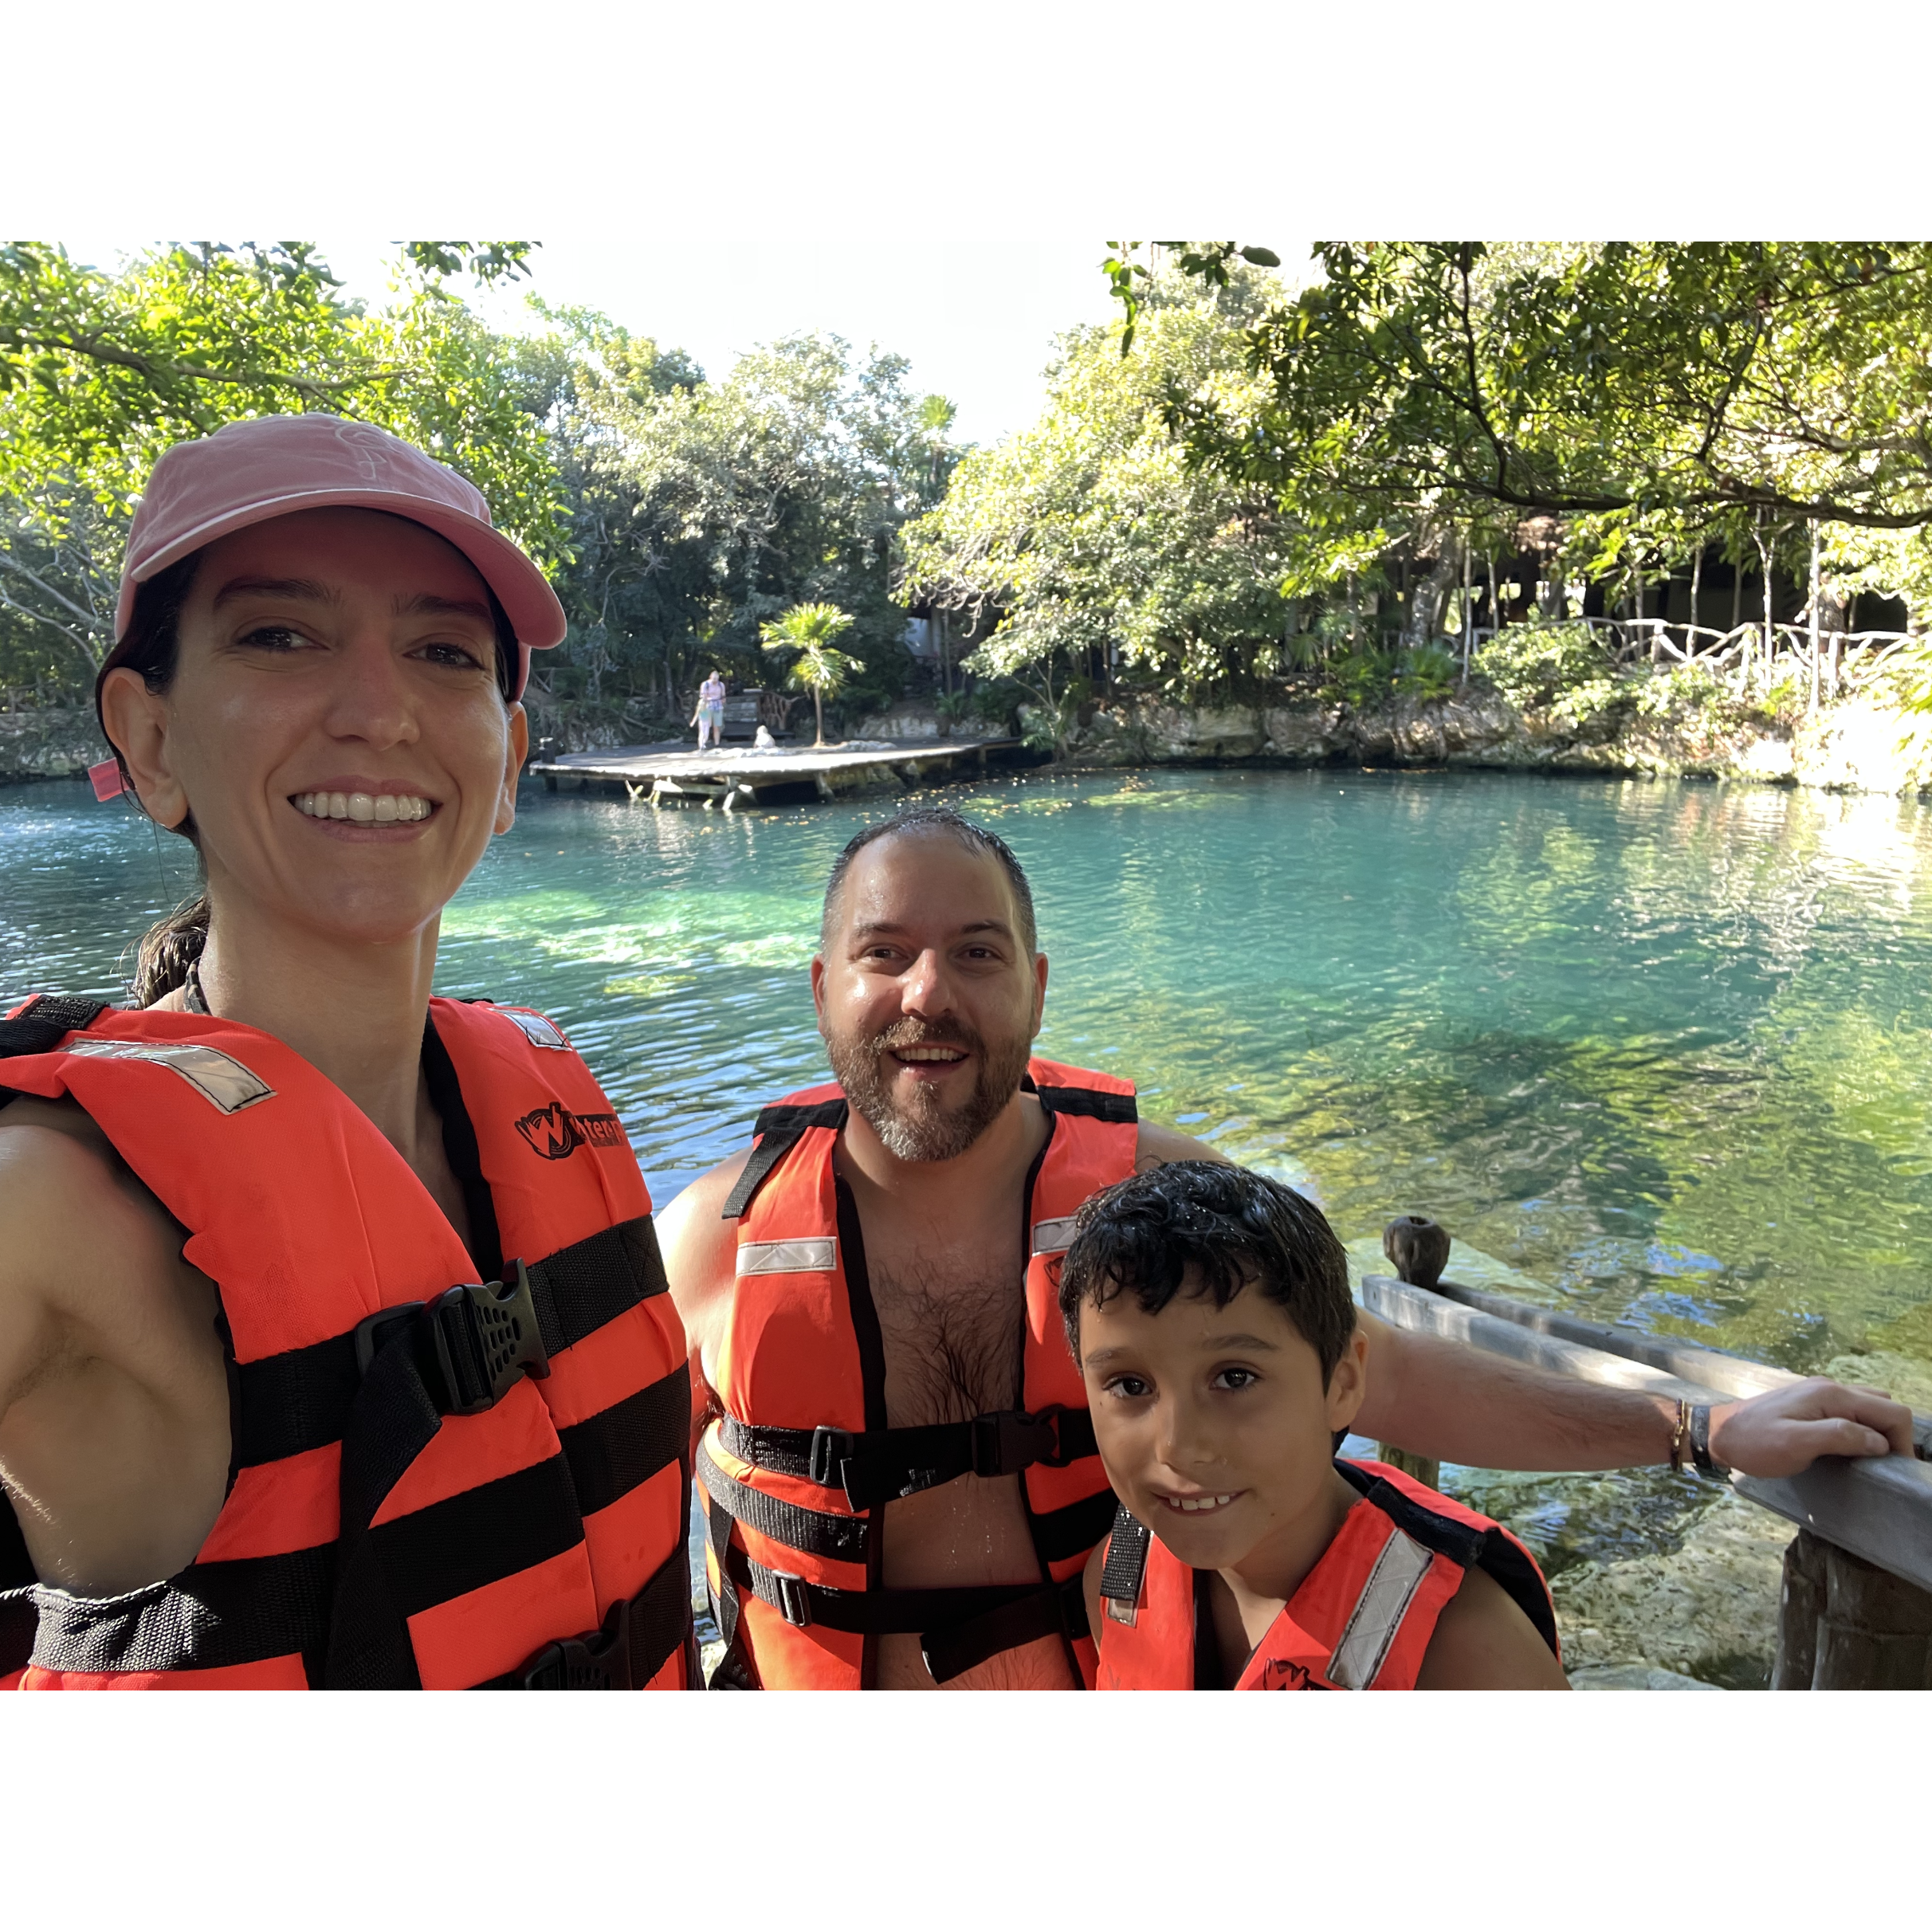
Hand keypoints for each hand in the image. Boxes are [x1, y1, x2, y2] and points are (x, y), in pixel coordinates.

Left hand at [1709, 1378, 1916, 1477]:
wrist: (1716, 1433)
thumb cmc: (1753, 1442)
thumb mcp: (1796, 1444)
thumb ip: (1839, 1437)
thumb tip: (1878, 1441)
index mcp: (1831, 1395)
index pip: (1890, 1411)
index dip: (1903, 1441)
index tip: (1896, 1469)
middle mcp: (1829, 1388)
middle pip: (1883, 1406)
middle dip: (1892, 1435)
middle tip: (1883, 1466)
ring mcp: (1819, 1394)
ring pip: (1867, 1408)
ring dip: (1876, 1432)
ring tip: (1868, 1460)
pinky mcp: (1810, 1404)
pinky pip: (1849, 1412)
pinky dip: (1859, 1429)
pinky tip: (1849, 1449)